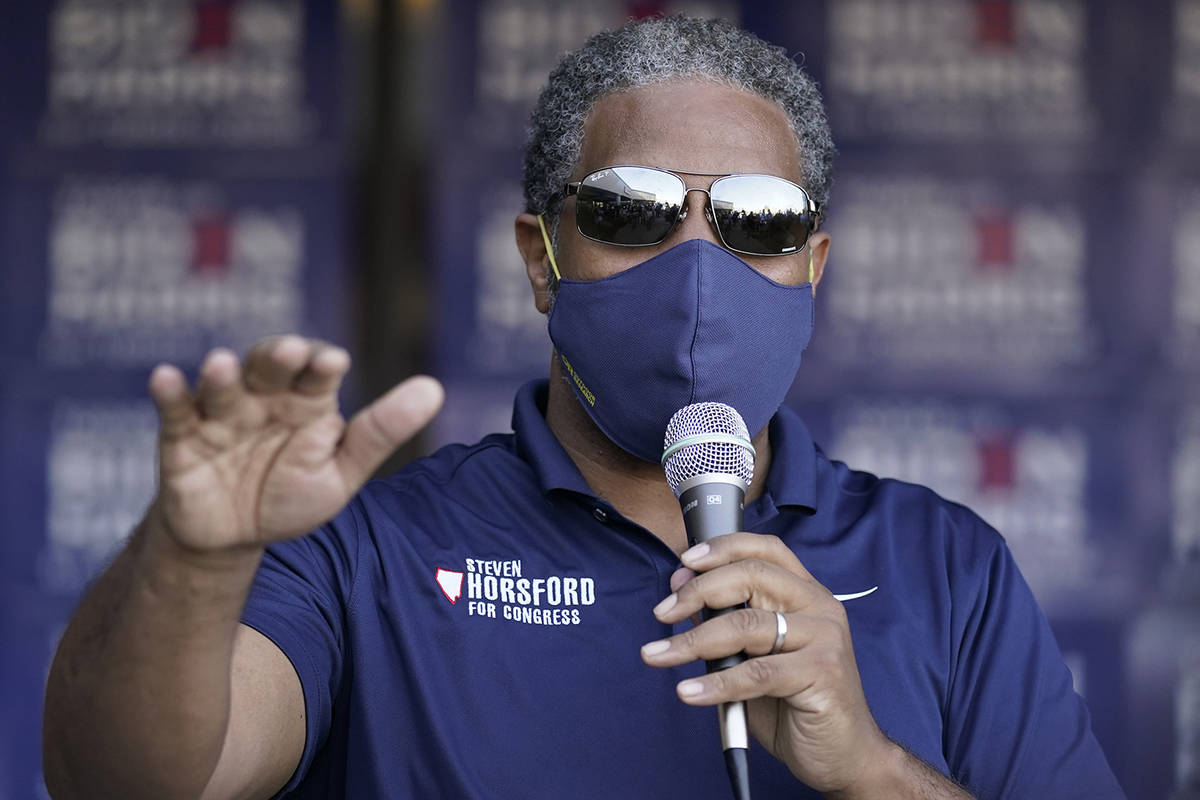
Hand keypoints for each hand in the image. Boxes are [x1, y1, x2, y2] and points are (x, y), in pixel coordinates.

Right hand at [148, 335, 442, 552]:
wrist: (232, 537)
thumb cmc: (290, 495)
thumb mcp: (341, 470)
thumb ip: (381, 432)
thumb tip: (435, 388)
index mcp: (307, 402)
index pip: (317, 373)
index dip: (322, 364)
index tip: (333, 362)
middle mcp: (264, 398)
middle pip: (269, 367)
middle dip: (278, 356)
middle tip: (291, 352)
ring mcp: (221, 415)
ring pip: (221, 385)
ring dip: (222, 374)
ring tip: (222, 365)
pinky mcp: (181, 438)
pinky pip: (175, 410)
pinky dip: (169, 393)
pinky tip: (166, 378)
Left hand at [640, 533, 889, 793]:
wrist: (846, 754)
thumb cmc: (795, 703)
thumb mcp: (753, 656)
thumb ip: (724, 620)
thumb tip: (679, 588)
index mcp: (805, 593)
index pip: (765, 549)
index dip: (723, 548)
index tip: (684, 562)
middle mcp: (819, 605)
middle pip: (751, 576)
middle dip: (698, 591)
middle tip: (663, 614)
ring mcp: (825, 637)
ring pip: (747, 625)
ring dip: (693, 641)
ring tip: (658, 655)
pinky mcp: (823, 672)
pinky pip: (757, 673)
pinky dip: (716, 684)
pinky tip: (688, 692)